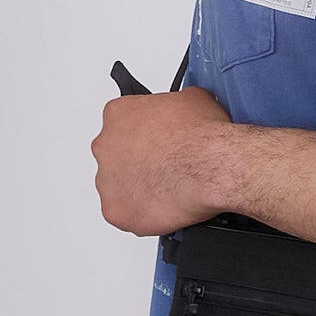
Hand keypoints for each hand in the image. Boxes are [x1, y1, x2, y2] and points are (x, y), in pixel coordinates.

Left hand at [90, 84, 232, 235]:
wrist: (210, 165)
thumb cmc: (201, 135)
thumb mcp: (194, 99)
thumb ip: (178, 104)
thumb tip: (188, 109)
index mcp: (118, 115)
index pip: (124, 125)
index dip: (145, 136)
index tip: (159, 143)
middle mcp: (105, 146)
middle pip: (117, 158)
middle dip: (138, 164)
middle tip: (163, 169)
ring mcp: (107, 181)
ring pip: (120, 188)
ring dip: (139, 190)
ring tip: (167, 191)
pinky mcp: (116, 211)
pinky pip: (126, 216)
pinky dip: (143, 215)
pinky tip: (164, 208)